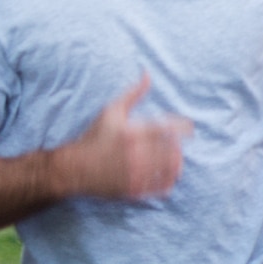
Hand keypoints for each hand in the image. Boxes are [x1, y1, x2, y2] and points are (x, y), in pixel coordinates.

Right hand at [54, 75, 191, 201]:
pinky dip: (168, 183)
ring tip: (177, 162)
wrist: (73, 168)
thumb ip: (133, 93)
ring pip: (168, 170)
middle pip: (172, 150)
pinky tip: (169, 179)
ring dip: (177, 165)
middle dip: (180, 147)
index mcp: (133, 132)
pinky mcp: (133, 190)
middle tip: (180, 146)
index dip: (183, 127)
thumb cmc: (93, 137)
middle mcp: (136, 154)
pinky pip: (159, 187)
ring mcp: (135, 173)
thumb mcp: (111, 111)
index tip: (189, 128)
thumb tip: (147, 73)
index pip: (168, 128)